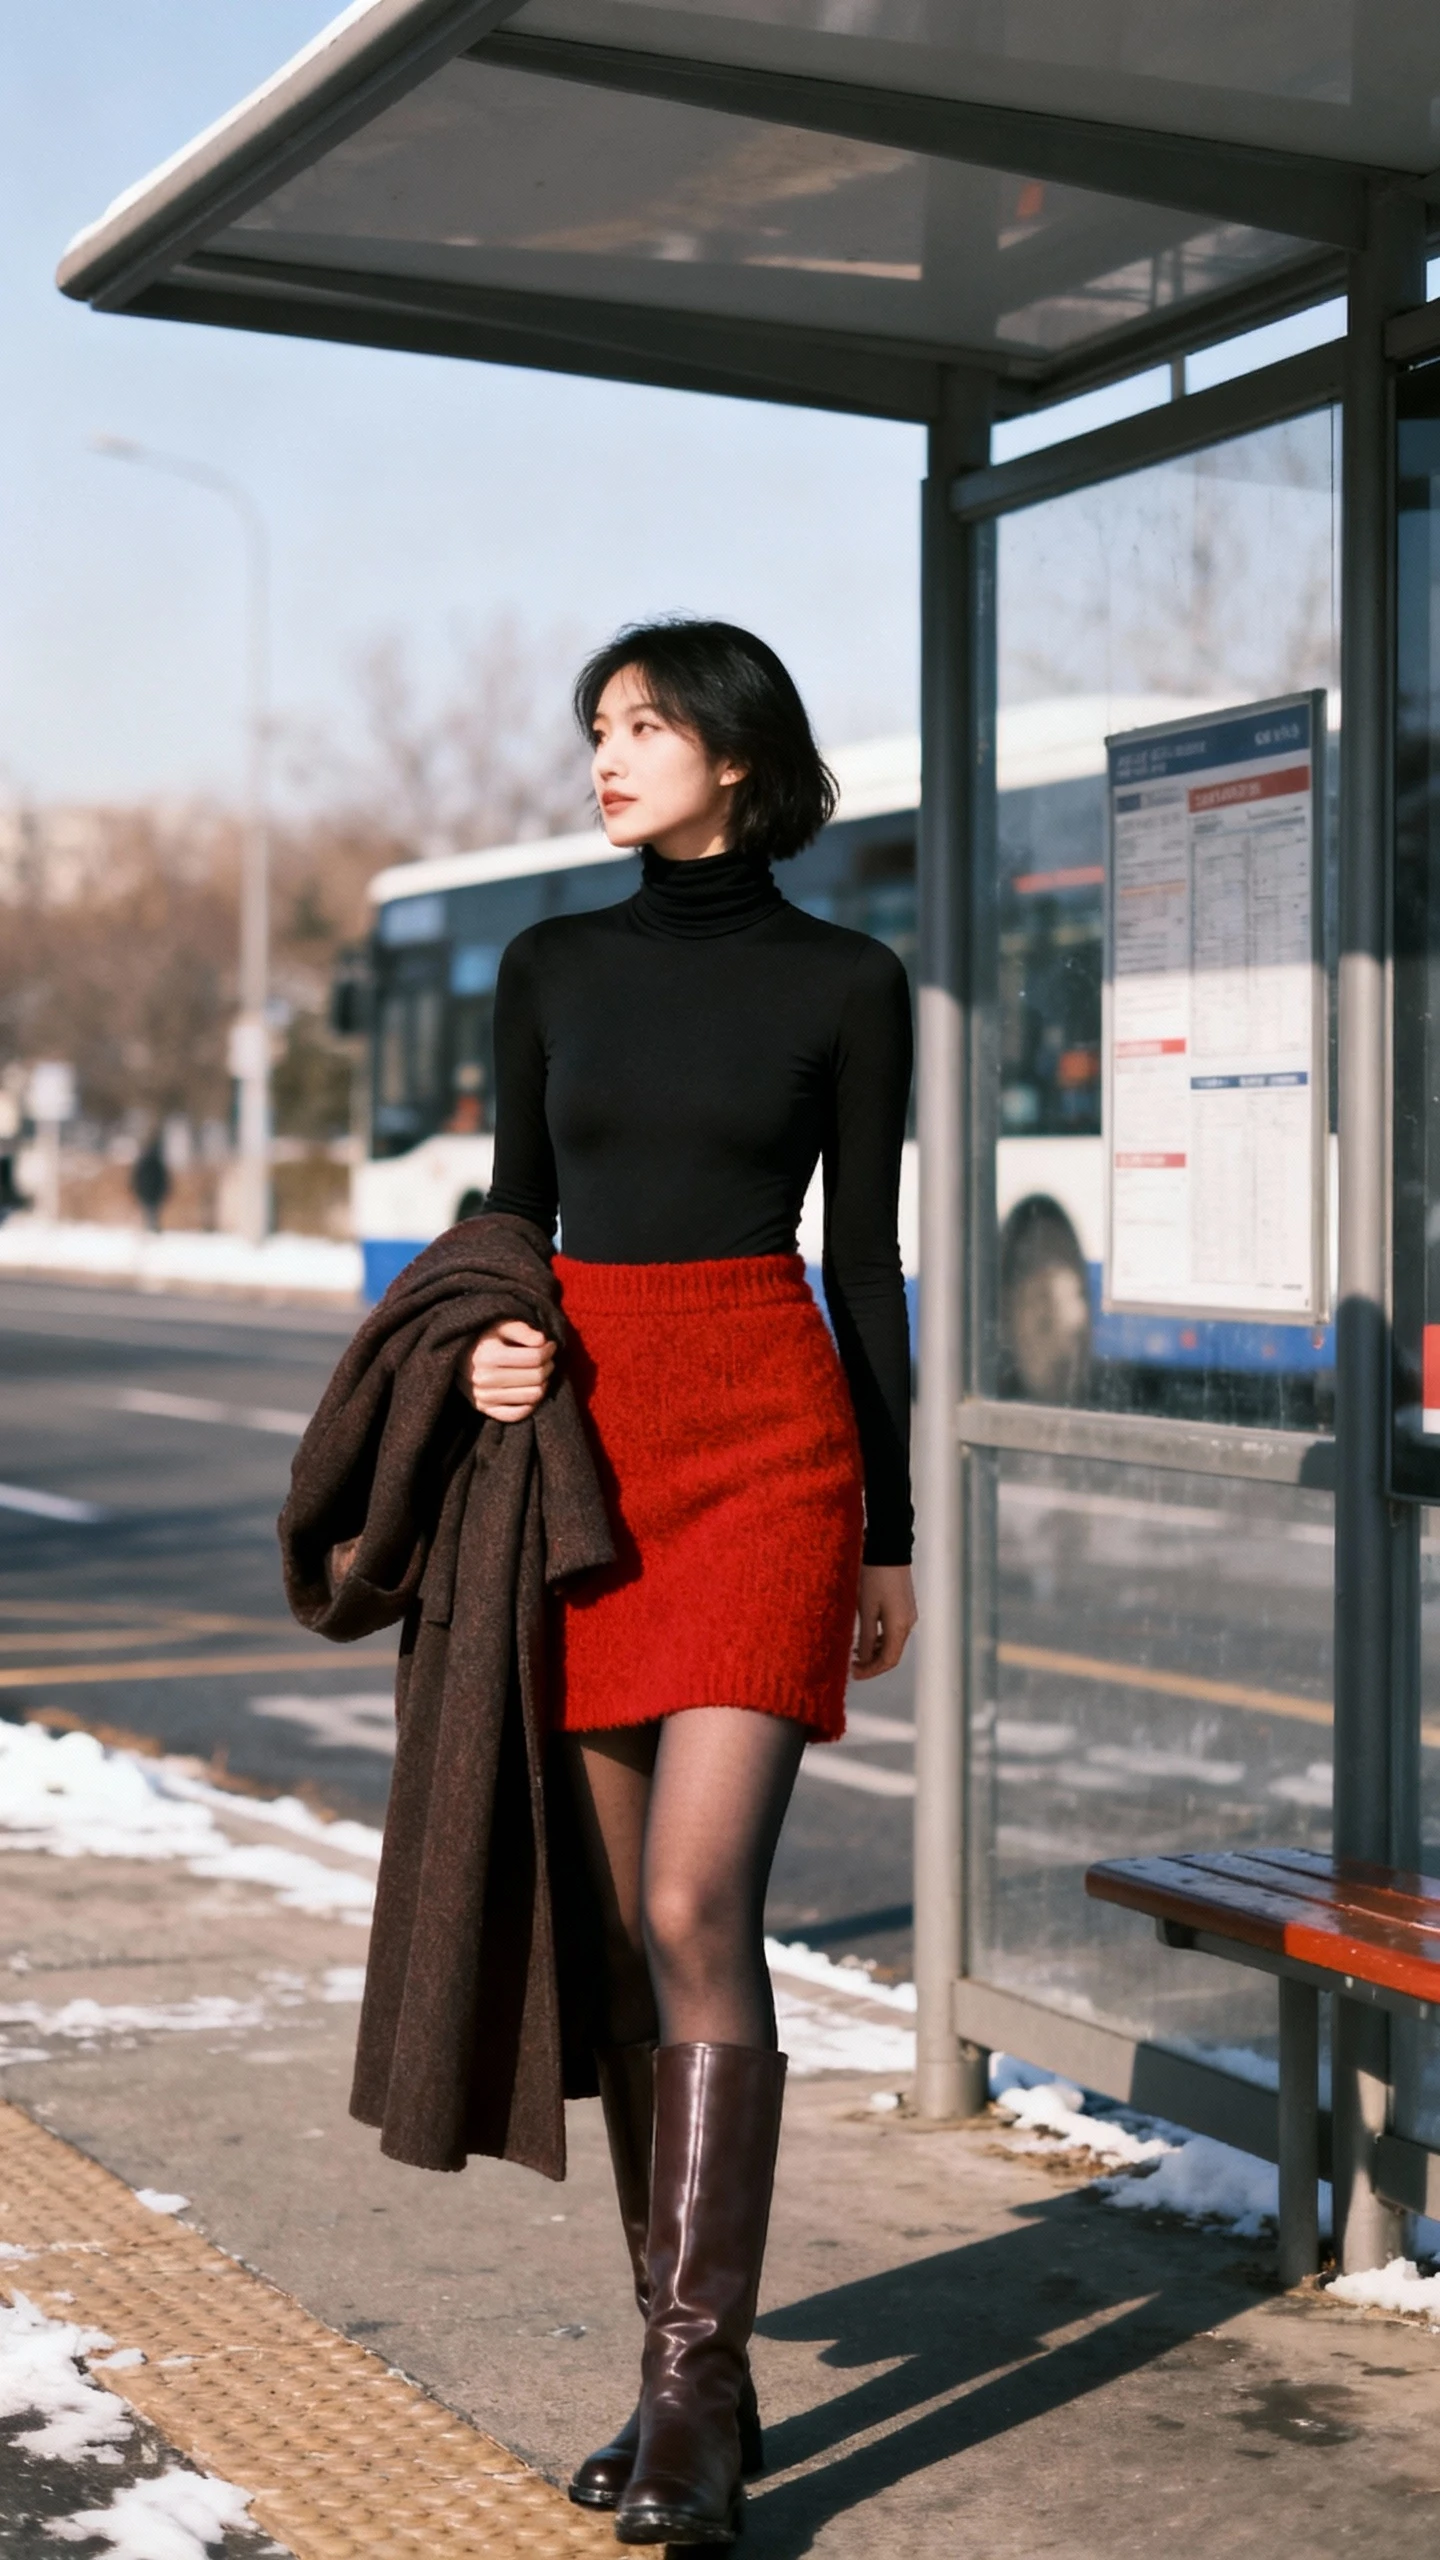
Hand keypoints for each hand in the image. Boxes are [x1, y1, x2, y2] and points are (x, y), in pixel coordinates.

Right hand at [461, 1319, 555, 1421]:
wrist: (459, 1357)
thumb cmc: (486, 1338)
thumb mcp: (501, 1326)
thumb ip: (522, 1330)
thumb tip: (542, 1341)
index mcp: (488, 1356)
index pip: (535, 1358)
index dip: (548, 1350)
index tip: (550, 1345)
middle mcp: (484, 1379)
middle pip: (536, 1377)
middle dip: (548, 1366)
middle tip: (547, 1359)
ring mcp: (483, 1397)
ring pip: (532, 1396)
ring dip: (543, 1384)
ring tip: (539, 1372)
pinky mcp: (485, 1409)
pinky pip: (518, 1414)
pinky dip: (530, 1404)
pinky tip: (530, 1389)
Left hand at [852, 1563, 916, 1679]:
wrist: (888, 1548)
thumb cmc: (874, 1577)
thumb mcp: (866, 1609)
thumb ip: (865, 1637)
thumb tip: (863, 1659)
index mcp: (900, 1627)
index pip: (888, 1661)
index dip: (870, 1671)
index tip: (852, 1673)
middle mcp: (908, 1623)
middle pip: (892, 1653)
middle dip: (872, 1663)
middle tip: (851, 1665)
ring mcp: (908, 1614)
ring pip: (892, 1642)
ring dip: (874, 1650)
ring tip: (854, 1651)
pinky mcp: (904, 1605)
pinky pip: (893, 1630)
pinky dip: (879, 1637)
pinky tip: (864, 1635)